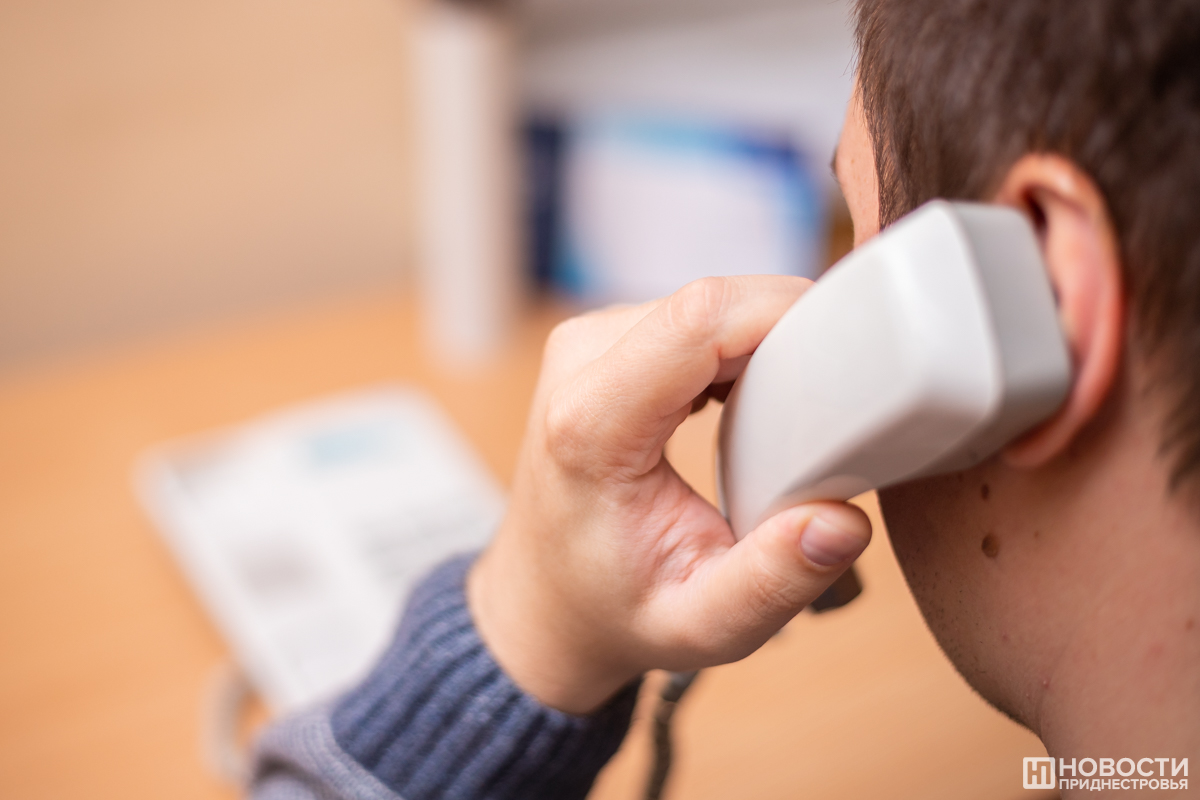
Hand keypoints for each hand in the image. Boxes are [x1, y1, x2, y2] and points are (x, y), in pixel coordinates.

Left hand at [468, 276, 872, 712]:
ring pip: (709, 302)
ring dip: (767, 342)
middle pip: (712, 302)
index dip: (787, 315)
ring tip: (793, 420)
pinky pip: (694, 314)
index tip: (850, 360)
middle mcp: (578, 364)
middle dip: (790, 333)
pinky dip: (742, 345)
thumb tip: (842, 521)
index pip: (701, 318)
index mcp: (591, 425)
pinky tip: (757, 403)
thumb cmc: (617, 611)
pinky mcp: (606, 339)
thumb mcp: (703, 625)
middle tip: (833, 411)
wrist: (546, 602)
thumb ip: (775, 582)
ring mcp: (587, 342)